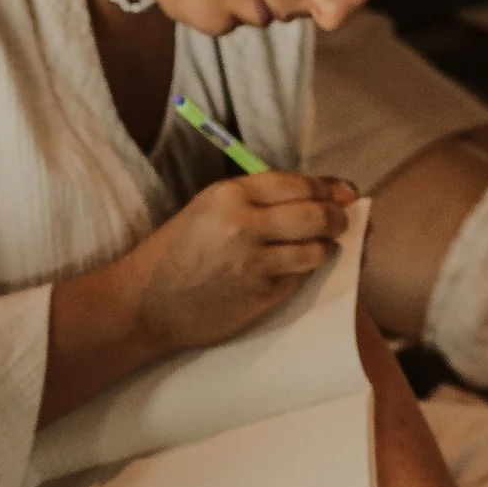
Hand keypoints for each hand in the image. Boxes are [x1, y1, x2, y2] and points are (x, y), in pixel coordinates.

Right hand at [126, 169, 356, 358]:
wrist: (145, 302)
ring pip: (316, 249)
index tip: (342, 194)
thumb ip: (255, 199)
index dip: (328, 189)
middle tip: (342, 222)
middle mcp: (244, 224)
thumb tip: (317, 191)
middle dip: (338, 218)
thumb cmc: (175, 253)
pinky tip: (294, 270)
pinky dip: (305, 272)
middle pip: (316, 213)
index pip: (298, 183)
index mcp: (230, 194)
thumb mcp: (208, 209)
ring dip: (326, 247)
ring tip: (321, 247)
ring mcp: (254, 262)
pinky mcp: (260, 295)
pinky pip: (300, 278)